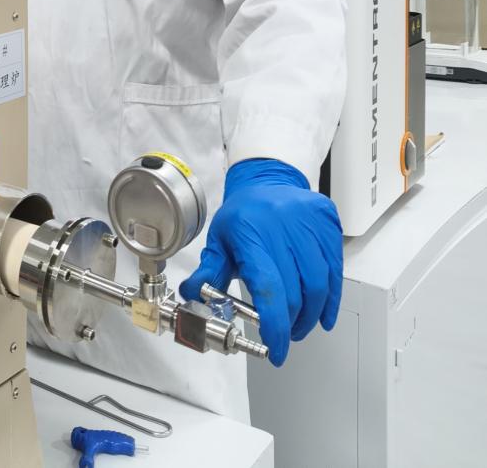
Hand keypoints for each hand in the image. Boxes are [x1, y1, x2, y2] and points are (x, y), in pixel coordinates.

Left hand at [179, 158, 342, 365]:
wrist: (267, 180)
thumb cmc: (244, 214)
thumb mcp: (220, 240)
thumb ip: (209, 271)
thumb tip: (193, 295)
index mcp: (250, 232)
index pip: (267, 287)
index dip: (274, 325)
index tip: (276, 349)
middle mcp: (281, 225)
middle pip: (295, 291)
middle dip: (291, 323)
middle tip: (285, 336)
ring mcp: (308, 222)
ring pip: (319, 284)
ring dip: (311, 314)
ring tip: (300, 325)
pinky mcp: (327, 222)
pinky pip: (336, 269)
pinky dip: (331, 298)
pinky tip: (323, 313)